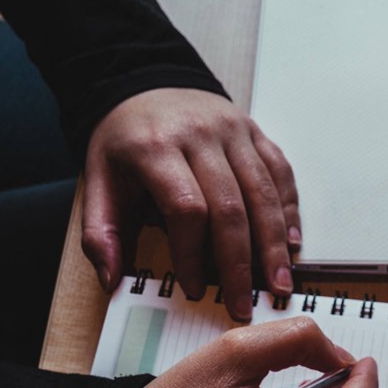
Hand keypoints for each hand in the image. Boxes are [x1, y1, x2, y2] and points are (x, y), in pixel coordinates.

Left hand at [82, 89, 300, 319]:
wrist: (145, 82)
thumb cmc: (124, 140)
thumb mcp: (97, 179)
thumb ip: (100, 231)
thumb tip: (111, 280)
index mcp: (155, 148)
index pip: (186, 208)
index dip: (194, 255)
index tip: (194, 289)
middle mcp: (200, 136)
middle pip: (231, 206)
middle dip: (240, 263)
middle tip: (245, 304)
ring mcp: (233, 130)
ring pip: (262, 192)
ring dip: (273, 244)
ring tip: (279, 284)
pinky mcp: (253, 130)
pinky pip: (279, 171)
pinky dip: (288, 209)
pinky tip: (290, 242)